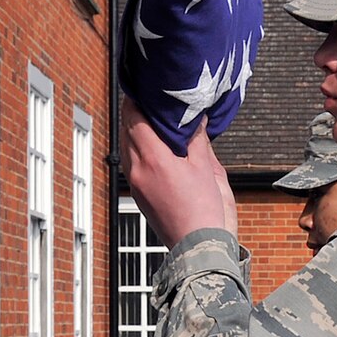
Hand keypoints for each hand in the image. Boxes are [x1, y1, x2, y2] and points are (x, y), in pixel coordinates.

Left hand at [118, 95, 233, 244]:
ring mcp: (135, 184)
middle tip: (153, 100)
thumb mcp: (208, 168)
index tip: (145, 88)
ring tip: (157, 122)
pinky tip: (159, 149)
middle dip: (138, 113)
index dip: (138, 99)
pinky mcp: (139, 195)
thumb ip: (197, 139)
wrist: (199, 248)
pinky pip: (133, 164)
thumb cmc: (206, 213)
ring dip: (137, 132)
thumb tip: (195, 119)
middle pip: (128, 130)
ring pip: (128, 147)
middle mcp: (138, 170)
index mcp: (154, 159)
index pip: (135, 117)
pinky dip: (141, 150)